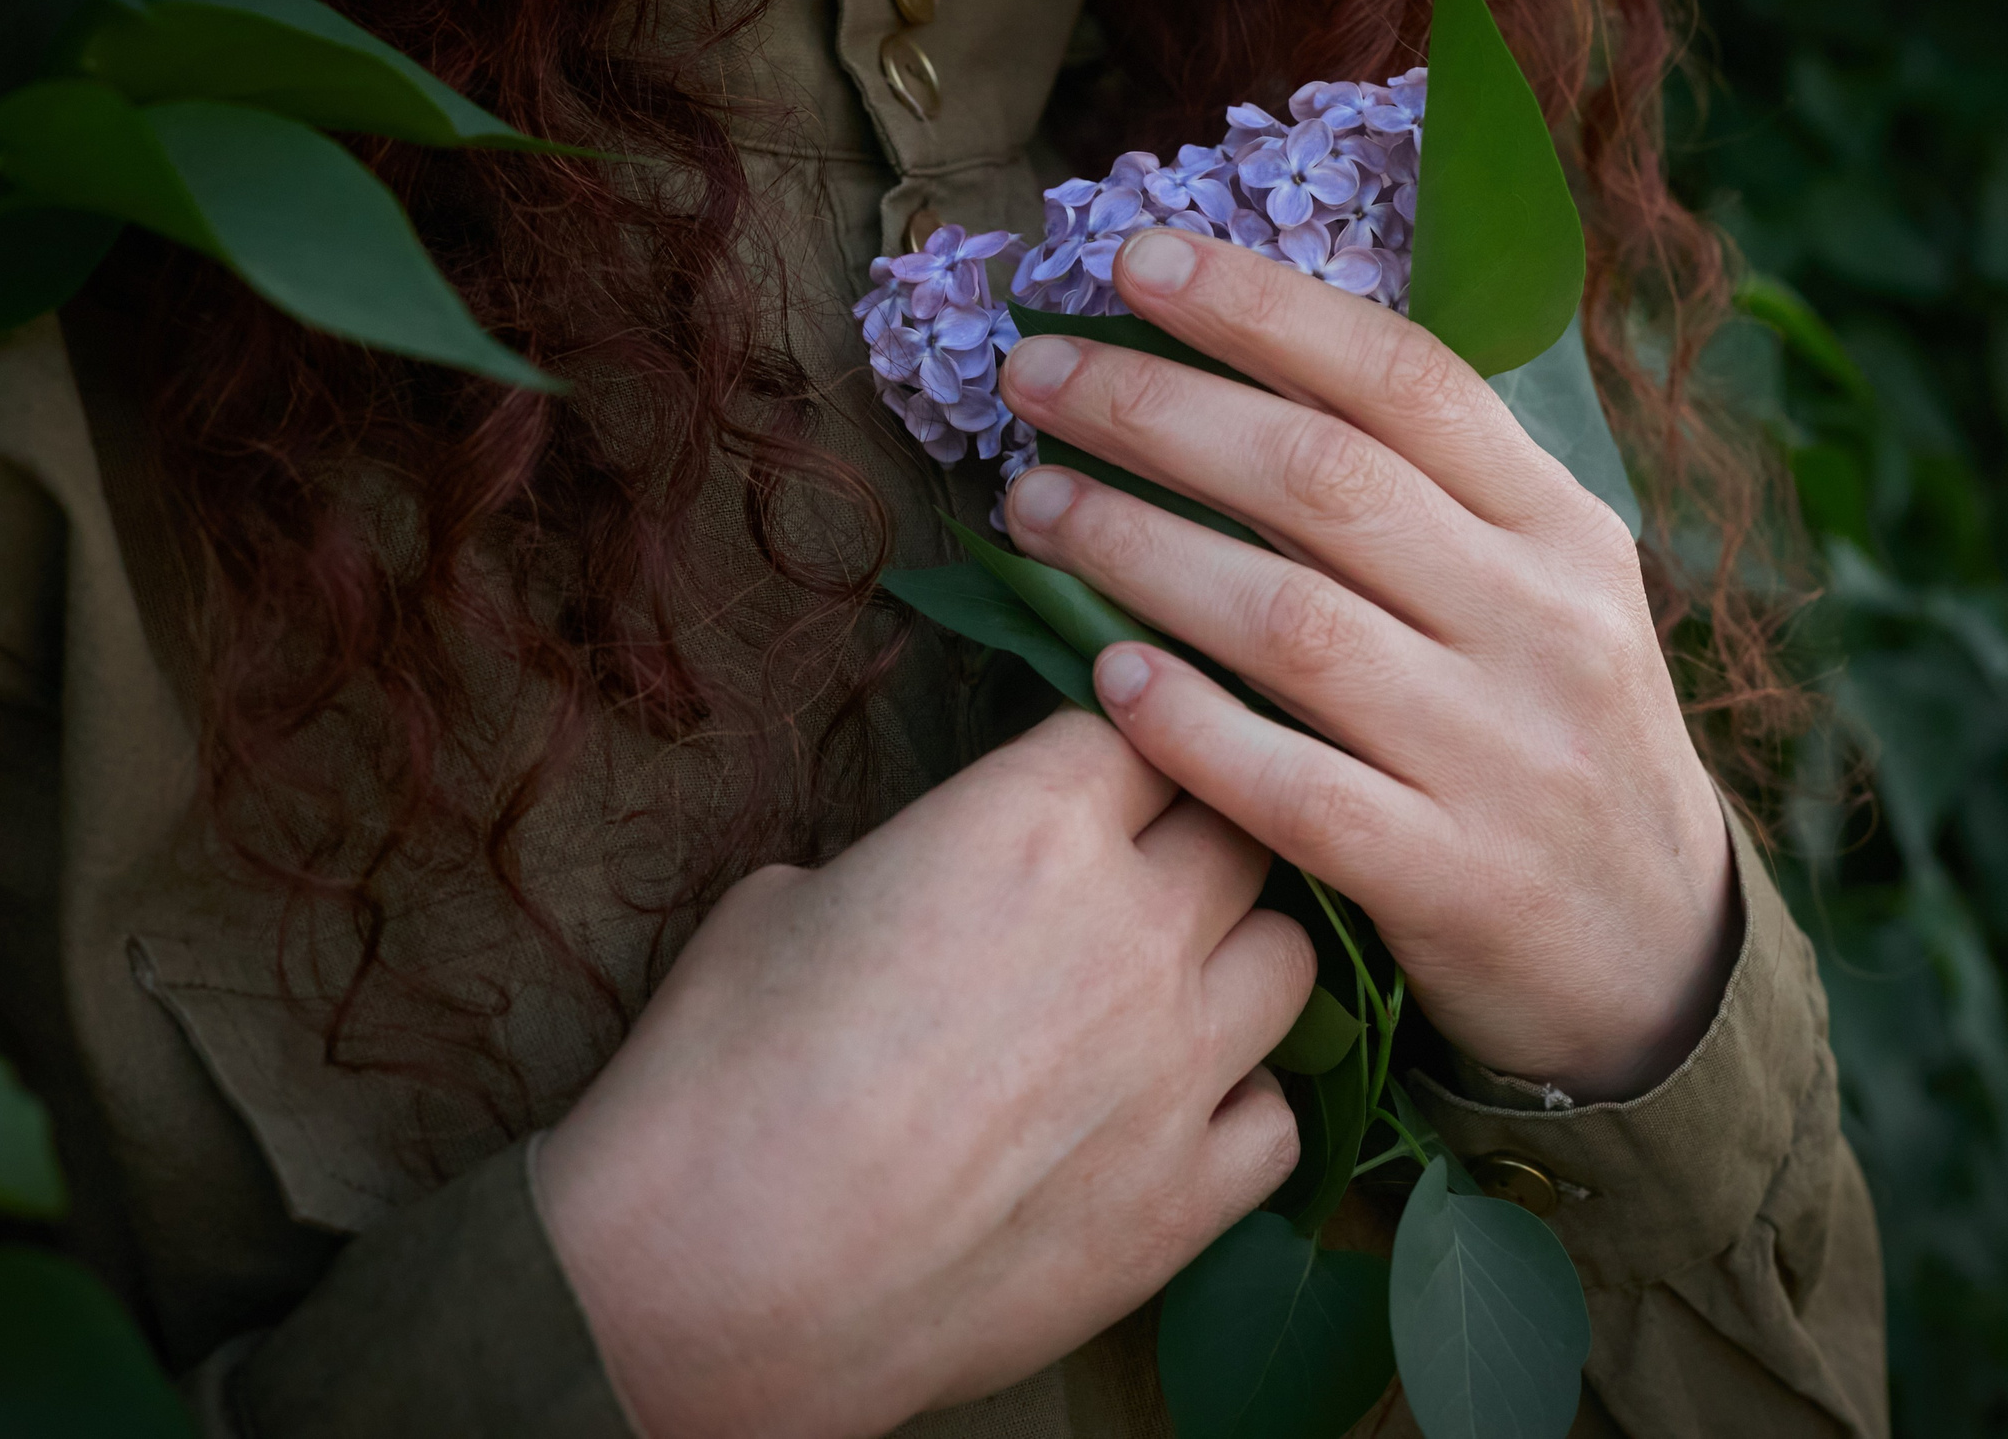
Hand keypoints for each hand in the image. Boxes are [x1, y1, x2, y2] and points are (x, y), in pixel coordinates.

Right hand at [536, 710, 1311, 1438]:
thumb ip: (910, 861)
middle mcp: (1135, 926)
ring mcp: (1179, 1066)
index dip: (1115, 748)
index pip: (1140, 726)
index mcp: (1031, 822)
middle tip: (1137, 872)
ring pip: (1290, 958)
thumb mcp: (788, 901)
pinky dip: (1238, 1106)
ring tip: (1171, 989)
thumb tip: (931, 883)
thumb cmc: (720, 1078)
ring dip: (1238, 958)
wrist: (717, 1281)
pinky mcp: (1188, 1197)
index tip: (1096, 770)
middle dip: (1196, 833)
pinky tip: (1173, 1116)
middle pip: (1240, 824)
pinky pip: (1277, 1117)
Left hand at [997, 228, 1736, 1102]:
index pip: (1405, 379)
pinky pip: (1292, 787)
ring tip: (1033, 508)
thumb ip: (1434, 493)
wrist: (1656, 953)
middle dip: (1157, 411)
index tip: (1134, 265)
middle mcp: (1541, 622)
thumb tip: (1248, 362)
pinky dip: (1188, 725)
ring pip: (1290, 624)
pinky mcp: (1451, 878)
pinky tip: (1101, 678)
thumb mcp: (1546, 590)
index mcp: (1562, 528)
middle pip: (1323, 480)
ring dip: (1139, 551)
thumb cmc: (1554, 739)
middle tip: (1033, 379)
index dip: (1261, 309)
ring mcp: (1500, 754)